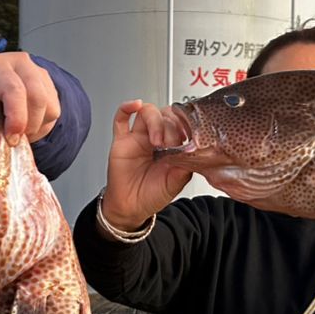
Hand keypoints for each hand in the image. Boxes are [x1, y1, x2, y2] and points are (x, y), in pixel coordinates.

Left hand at [0, 52, 59, 145]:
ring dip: (35, 127)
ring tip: (19, 128)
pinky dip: (42, 125)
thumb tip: (11, 140)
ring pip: (49, 107)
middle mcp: (22, 64)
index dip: (16, 118)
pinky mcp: (51, 87)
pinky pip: (54, 112)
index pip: (14, 89)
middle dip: (28, 125)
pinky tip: (27, 123)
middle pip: (37, 97)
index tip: (12, 138)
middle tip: (15, 138)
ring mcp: (40, 74)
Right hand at [99, 100, 192, 232]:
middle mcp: (155, 138)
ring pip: (147, 113)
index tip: (187, 138)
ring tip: (156, 140)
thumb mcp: (175, 183)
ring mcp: (138, 137)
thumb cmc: (151, 195)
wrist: (130, 208)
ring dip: (155, 120)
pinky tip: (135, 105)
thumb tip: (193, 152)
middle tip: (170, 143)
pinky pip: (121, 118)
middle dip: (170, 126)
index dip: (184, 127)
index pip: (180, 124)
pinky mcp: (121, 140)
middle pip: (165, 115)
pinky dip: (127, 107)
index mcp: (171, 146)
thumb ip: (185, 167)